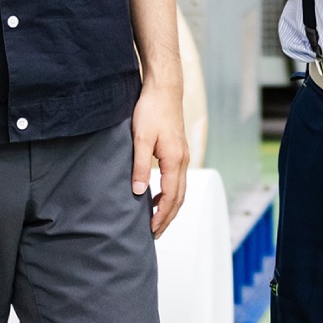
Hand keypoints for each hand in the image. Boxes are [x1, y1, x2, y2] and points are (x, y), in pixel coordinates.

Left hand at [132, 83, 190, 236]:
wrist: (164, 89)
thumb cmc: (152, 110)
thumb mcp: (141, 139)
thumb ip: (140, 166)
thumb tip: (140, 192)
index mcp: (174, 160)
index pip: (170, 196)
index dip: (161, 215)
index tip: (151, 229)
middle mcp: (183, 160)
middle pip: (179, 197)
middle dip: (168, 217)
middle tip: (155, 233)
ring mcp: (183, 155)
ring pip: (181, 189)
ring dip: (170, 206)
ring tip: (157, 220)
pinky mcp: (179, 150)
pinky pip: (178, 179)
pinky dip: (171, 193)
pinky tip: (157, 195)